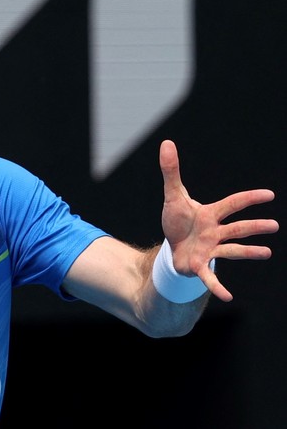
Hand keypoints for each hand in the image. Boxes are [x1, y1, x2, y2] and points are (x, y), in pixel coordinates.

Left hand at [160, 139, 278, 301]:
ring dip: (248, 252)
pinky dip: (217, 286)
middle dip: (254, 226)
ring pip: (231, 250)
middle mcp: (215, 232)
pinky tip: (228, 297)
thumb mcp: (172, 196)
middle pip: (237, 228)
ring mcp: (210, 250)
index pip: (232, 204)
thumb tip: (166, 143)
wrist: (172, 247)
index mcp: (210, 214)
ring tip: (267, 253)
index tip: (269, 195)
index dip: (248, 199)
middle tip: (274, 225)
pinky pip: (209, 277)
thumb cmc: (179, 221)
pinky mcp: (199, 266)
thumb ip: (171, 171)